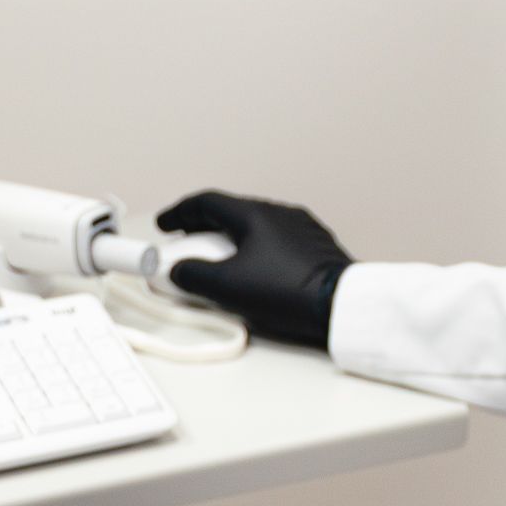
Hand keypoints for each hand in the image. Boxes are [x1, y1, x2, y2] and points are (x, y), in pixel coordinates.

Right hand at [157, 191, 353, 350]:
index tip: (166, 225)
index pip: (207, 202)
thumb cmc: (285, 290)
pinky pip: (275, 239)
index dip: (180, 212)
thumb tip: (178, 271)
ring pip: (255, 224)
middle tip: (186, 242)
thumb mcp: (226, 286)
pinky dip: (254, 247)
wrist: (339, 304)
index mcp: (254, 214)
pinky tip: (253, 268)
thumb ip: (193, 275)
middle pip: (231, 211)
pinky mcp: (316, 245)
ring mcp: (301, 227)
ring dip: (229, 237)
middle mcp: (279, 212)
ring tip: (217, 258)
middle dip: (203, 226)